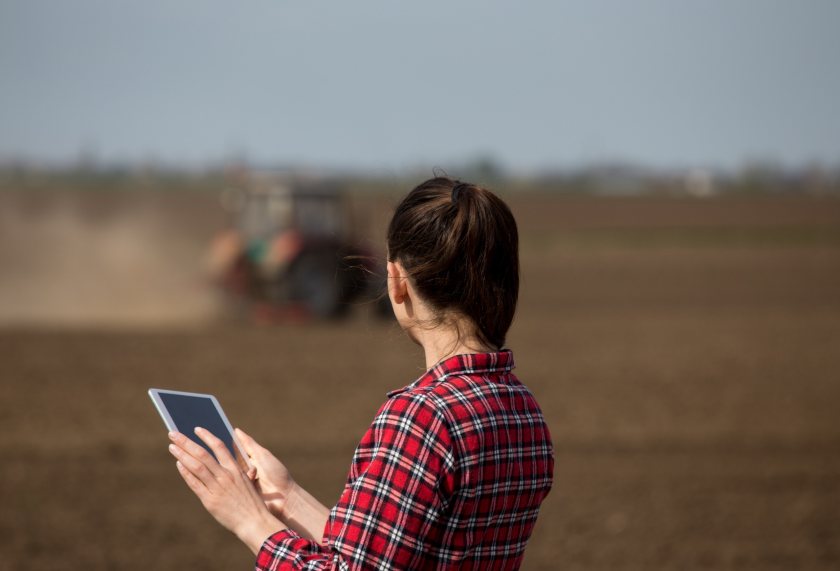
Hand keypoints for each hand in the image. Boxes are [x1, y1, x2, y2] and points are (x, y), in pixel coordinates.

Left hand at [168, 428, 283, 553]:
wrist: (254, 521)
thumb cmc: (251, 502)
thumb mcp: (247, 482)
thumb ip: (235, 472)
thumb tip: (225, 462)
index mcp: (235, 469)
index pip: (218, 446)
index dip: (207, 436)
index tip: (196, 429)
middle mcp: (225, 476)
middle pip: (202, 454)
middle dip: (186, 442)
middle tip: (173, 434)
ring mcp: (217, 488)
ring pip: (196, 466)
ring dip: (182, 454)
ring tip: (172, 446)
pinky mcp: (210, 500)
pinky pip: (194, 483)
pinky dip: (186, 473)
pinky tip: (179, 464)